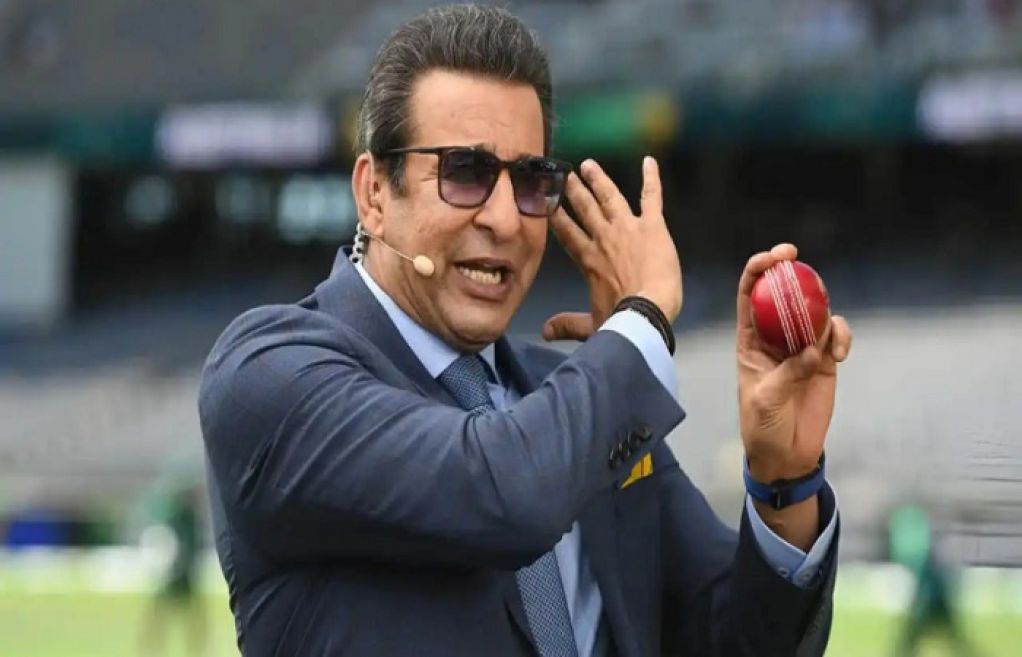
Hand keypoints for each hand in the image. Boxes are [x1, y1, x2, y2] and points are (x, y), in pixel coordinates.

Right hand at [543, 156, 681, 340]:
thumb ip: (568, 325)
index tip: (548, 202)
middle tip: (566, 175)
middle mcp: (603, 238)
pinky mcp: (652, 226)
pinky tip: (649, 161)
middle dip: (575, 191)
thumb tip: (545, 333)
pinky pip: (651, 197)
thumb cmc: (618, 321)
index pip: (567, 232)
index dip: (556, 217)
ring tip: (589, 165)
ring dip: (599, 179)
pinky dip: (651, 178)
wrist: (646, 313)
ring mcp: (628, 228)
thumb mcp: (590, 325)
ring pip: (610, 196)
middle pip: (585, 209)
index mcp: (588, 260)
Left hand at [737, 244, 852, 482]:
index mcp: (749, 339)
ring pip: (815, 310)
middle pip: (785, 293)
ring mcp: (801, 346)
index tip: (774, 256)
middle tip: (800, 259)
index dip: (758, 269)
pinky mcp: (824, 360)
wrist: (786, 454)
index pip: (751, 295)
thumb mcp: (766, 401)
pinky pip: (836, 335)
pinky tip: (840, 354)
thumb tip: (812, 352)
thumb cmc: (763, 427)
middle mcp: (775, 336)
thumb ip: (788, 374)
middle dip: (794, 271)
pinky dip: (841, 336)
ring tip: (828, 343)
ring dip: (824, 312)